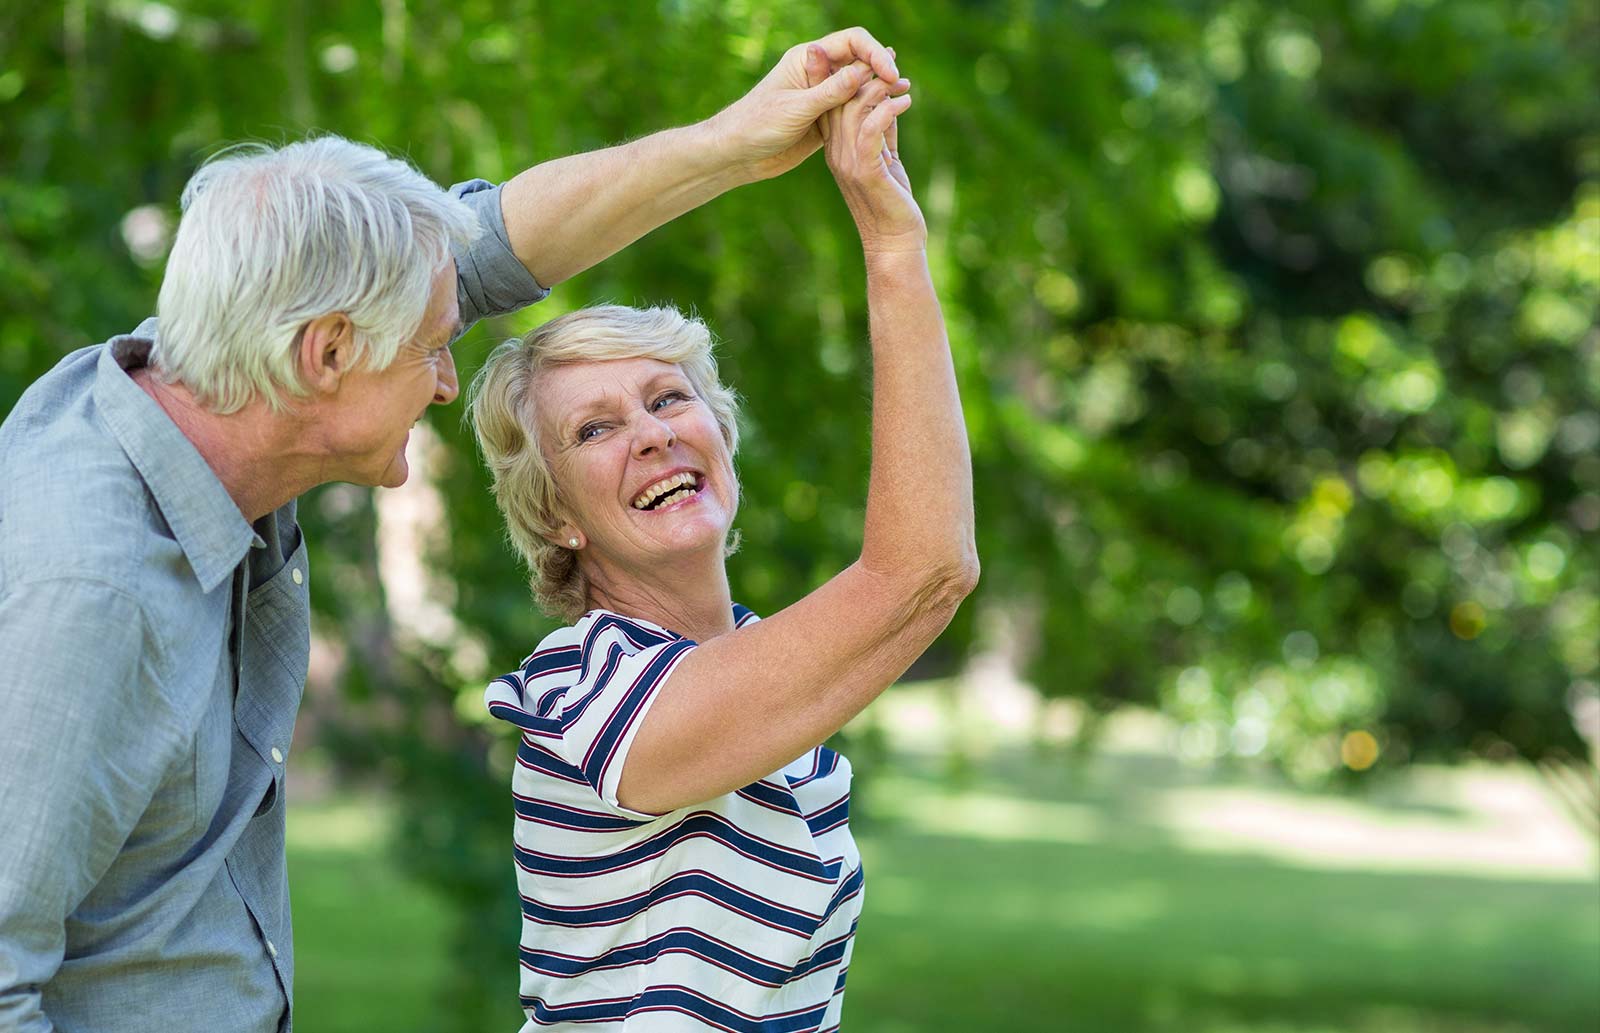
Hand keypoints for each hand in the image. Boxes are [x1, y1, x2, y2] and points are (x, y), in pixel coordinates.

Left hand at [709, 27, 908, 181]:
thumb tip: (864, 72)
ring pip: (858, 86)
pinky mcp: (824, 119)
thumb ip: (830, 92)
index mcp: (807, 59)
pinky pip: (852, 110)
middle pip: (858, 60)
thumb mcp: (796, 108)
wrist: (738, 154)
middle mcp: (817, 73)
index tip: (890, 74)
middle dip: (881, 69)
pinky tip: (887, 116)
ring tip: (904, 96)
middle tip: (901, 86)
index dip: (874, 53)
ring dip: (879, 90)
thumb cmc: (757, 125)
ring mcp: (822, 96)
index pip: (851, 42)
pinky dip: (869, 111)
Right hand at [821, 58, 924, 252]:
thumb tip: (892, 103)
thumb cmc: (892, 202)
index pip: (829, 104)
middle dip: (858, 72)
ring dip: (878, 88)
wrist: (893, 242)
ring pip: (854, 110)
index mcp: (836, 150)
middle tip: (882, 54)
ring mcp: (848, 163)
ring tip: (897, 76)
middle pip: (837, 100)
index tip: (855, 53)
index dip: (837, 75)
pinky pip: (872, 129)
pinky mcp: (867, 171)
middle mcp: (836, 154)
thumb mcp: (886, 160)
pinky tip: (905, 102)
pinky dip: (888, 110)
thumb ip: (883, 132)